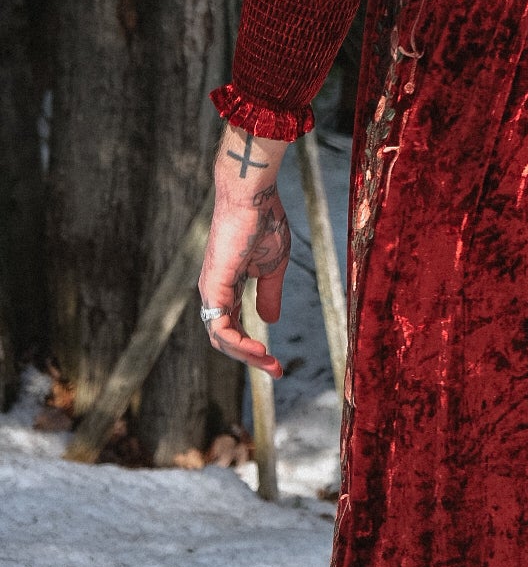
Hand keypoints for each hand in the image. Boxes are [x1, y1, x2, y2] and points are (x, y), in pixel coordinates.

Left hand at [198, 178, 290, 379]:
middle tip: (276, 370)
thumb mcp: (274, 266)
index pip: (234, 328)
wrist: (254, 196)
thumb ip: (269, 294)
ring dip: (245, 355)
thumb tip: (269, 322)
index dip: (253, 349)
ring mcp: (211, 290)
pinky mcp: (214, 286)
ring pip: (219, 338)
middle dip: (250, 359)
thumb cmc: (263, 221)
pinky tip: (258, 348)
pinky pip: (220, 326)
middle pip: (225, 339)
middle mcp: (214, 292)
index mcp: (227, 287)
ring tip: (269, 363)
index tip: (277, 365)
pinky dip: (237, 342)